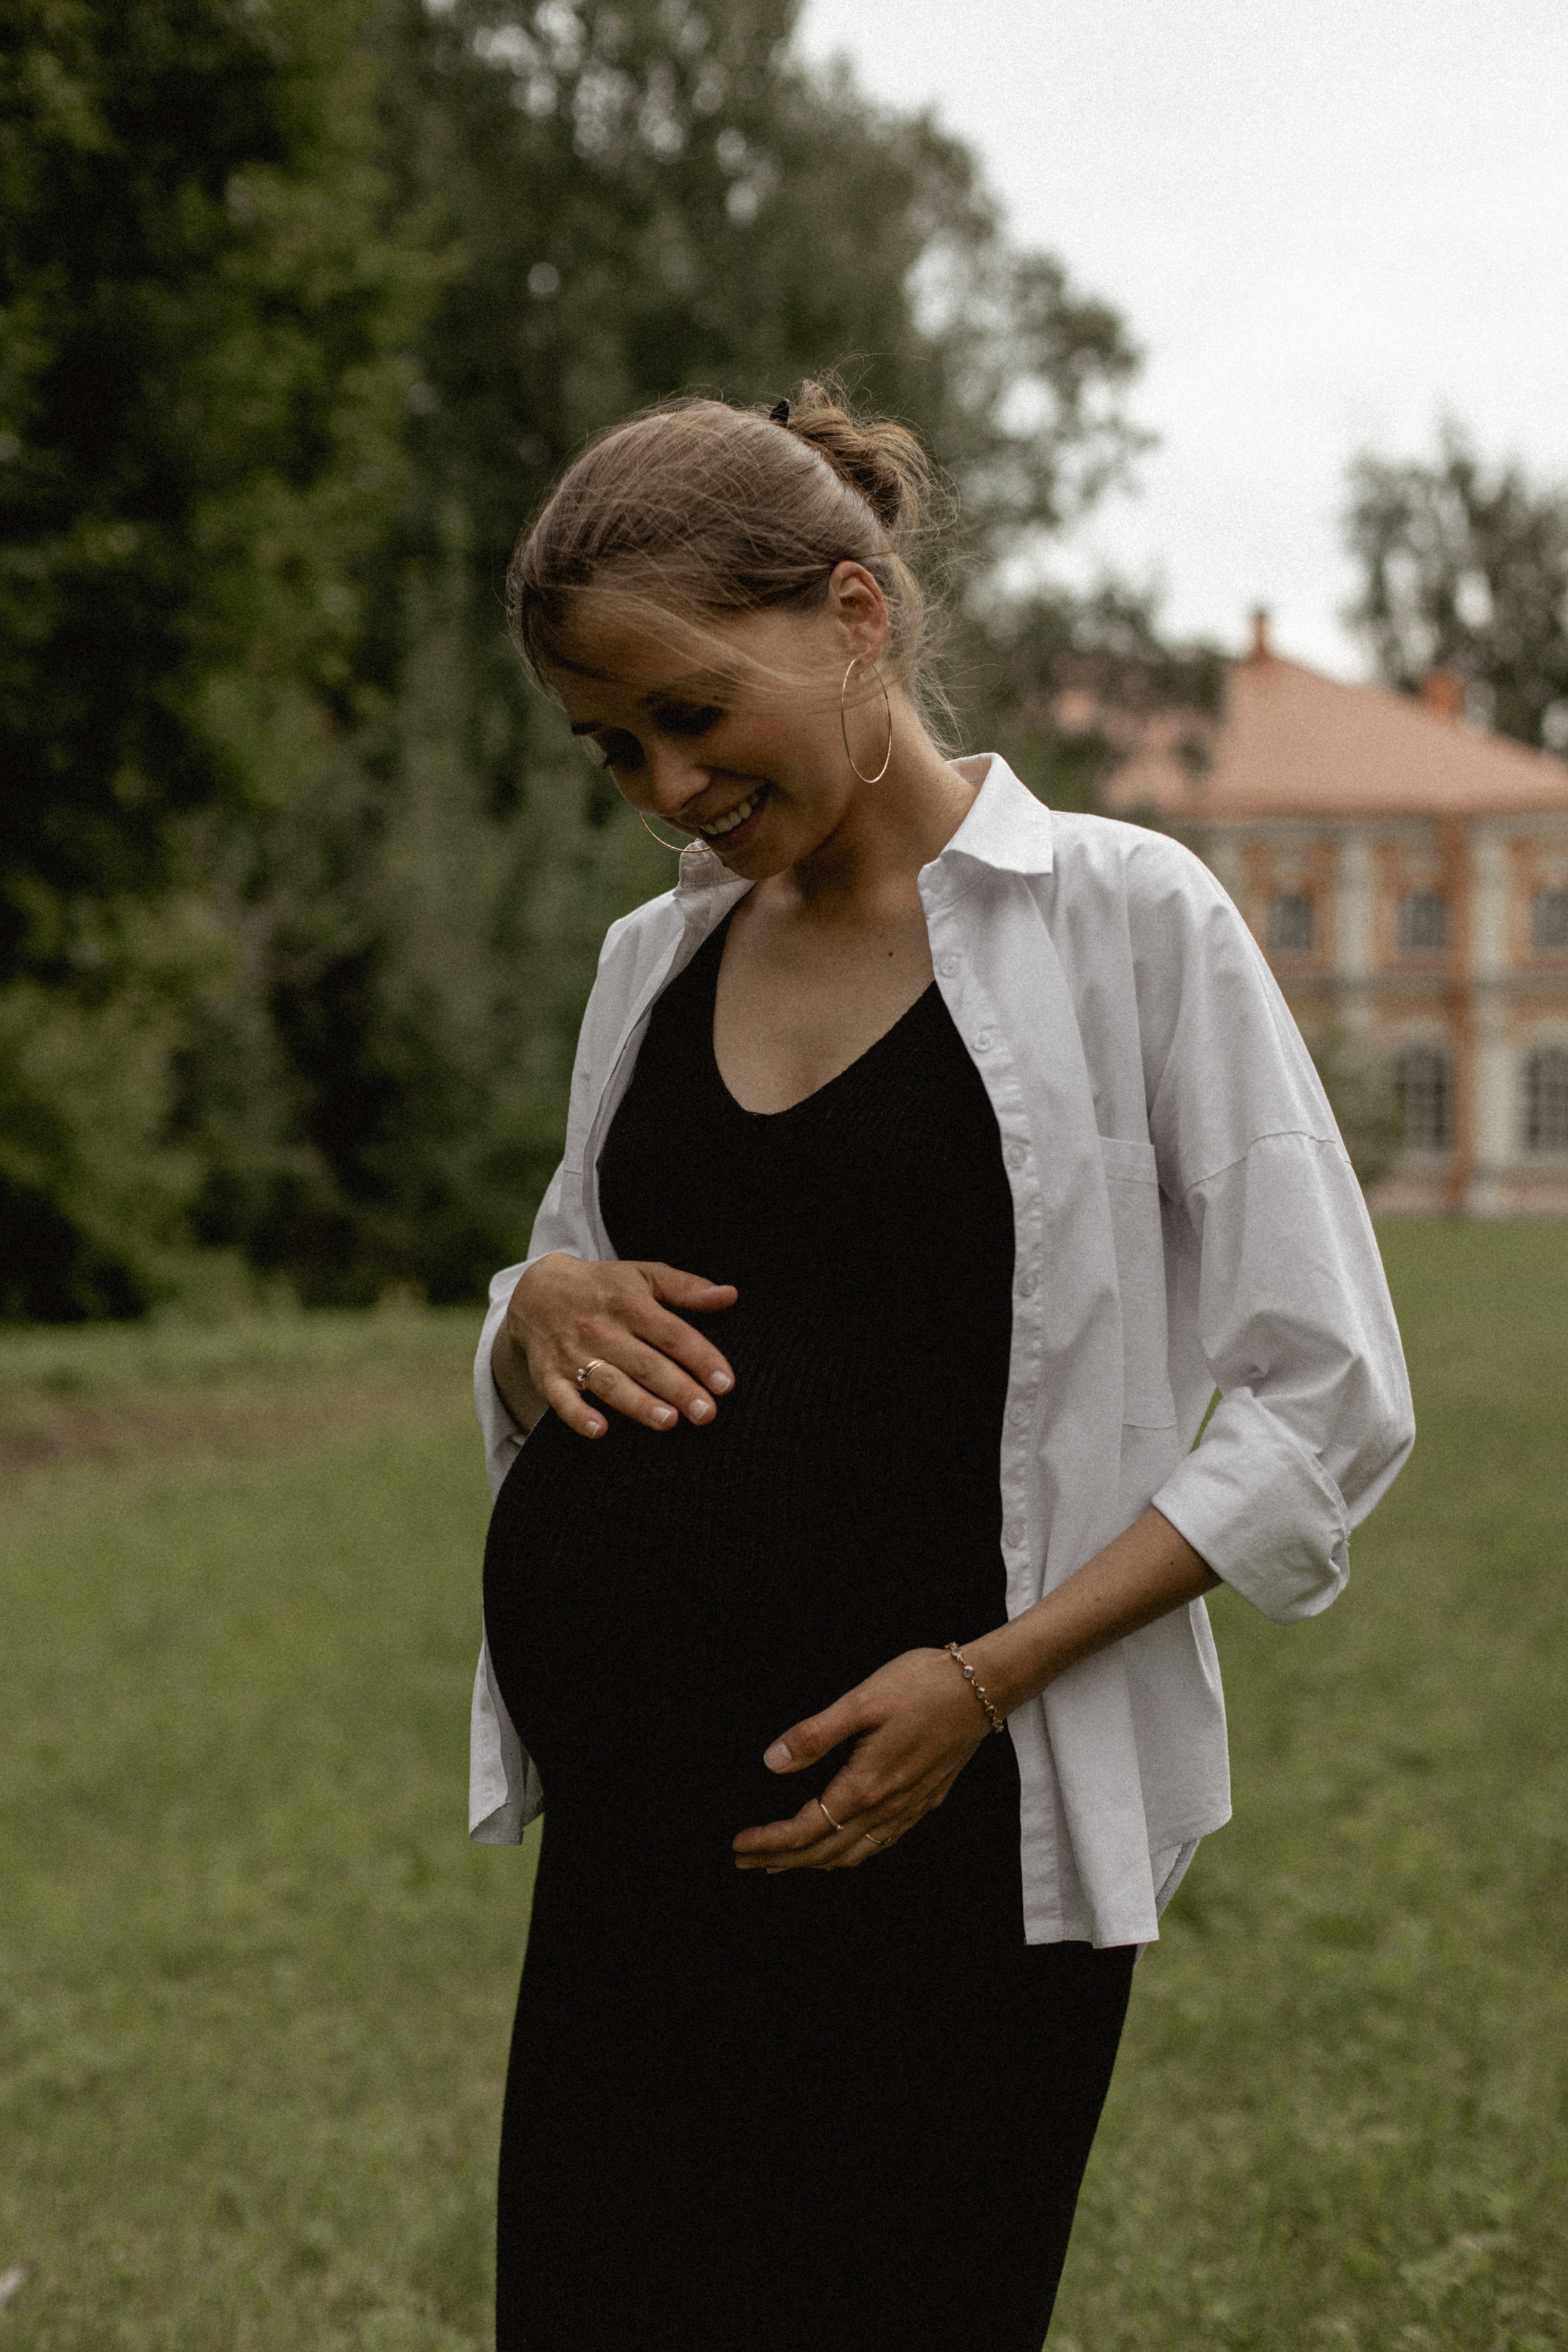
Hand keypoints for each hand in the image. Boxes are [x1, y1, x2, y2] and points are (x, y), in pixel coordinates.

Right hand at [496, 1253, 737, 1438]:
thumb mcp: (644, 1275)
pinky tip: (599, 1431)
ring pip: (610, 1383)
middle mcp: (603, 1329)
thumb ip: (687, 1288)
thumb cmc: (604, 1287)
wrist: (538, 1291)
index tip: (725, 1383)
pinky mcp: (549, 1374)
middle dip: (677, 1388)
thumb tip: (730, 1295)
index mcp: (630, 1303)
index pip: (672, 1333)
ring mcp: (574, 1353)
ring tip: (668, 1421)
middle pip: (645, 1363)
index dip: (700, 1357)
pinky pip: (561, 1399)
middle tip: (706, 1413)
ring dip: (637, 1403)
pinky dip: (577, 1415)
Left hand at [732, 1647, 991, 1872]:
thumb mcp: (861, 1700)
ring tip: (783, 1863)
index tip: (739, 1845)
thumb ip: (815, 1735)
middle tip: (745, 1861)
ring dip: (814, 1863)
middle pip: (826, 1851)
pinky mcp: (925, 1800)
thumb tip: (772, 1763)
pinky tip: (841, 1847)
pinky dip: (850, 1854)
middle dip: (782, 1861)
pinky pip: (880, 1843)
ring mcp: (909, 1808)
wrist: (983, 1687)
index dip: (769, 1842)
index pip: (807, 1829)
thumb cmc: (922, 1685)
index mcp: (866, 1784)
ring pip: (854, 1854)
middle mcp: (888, 1806)